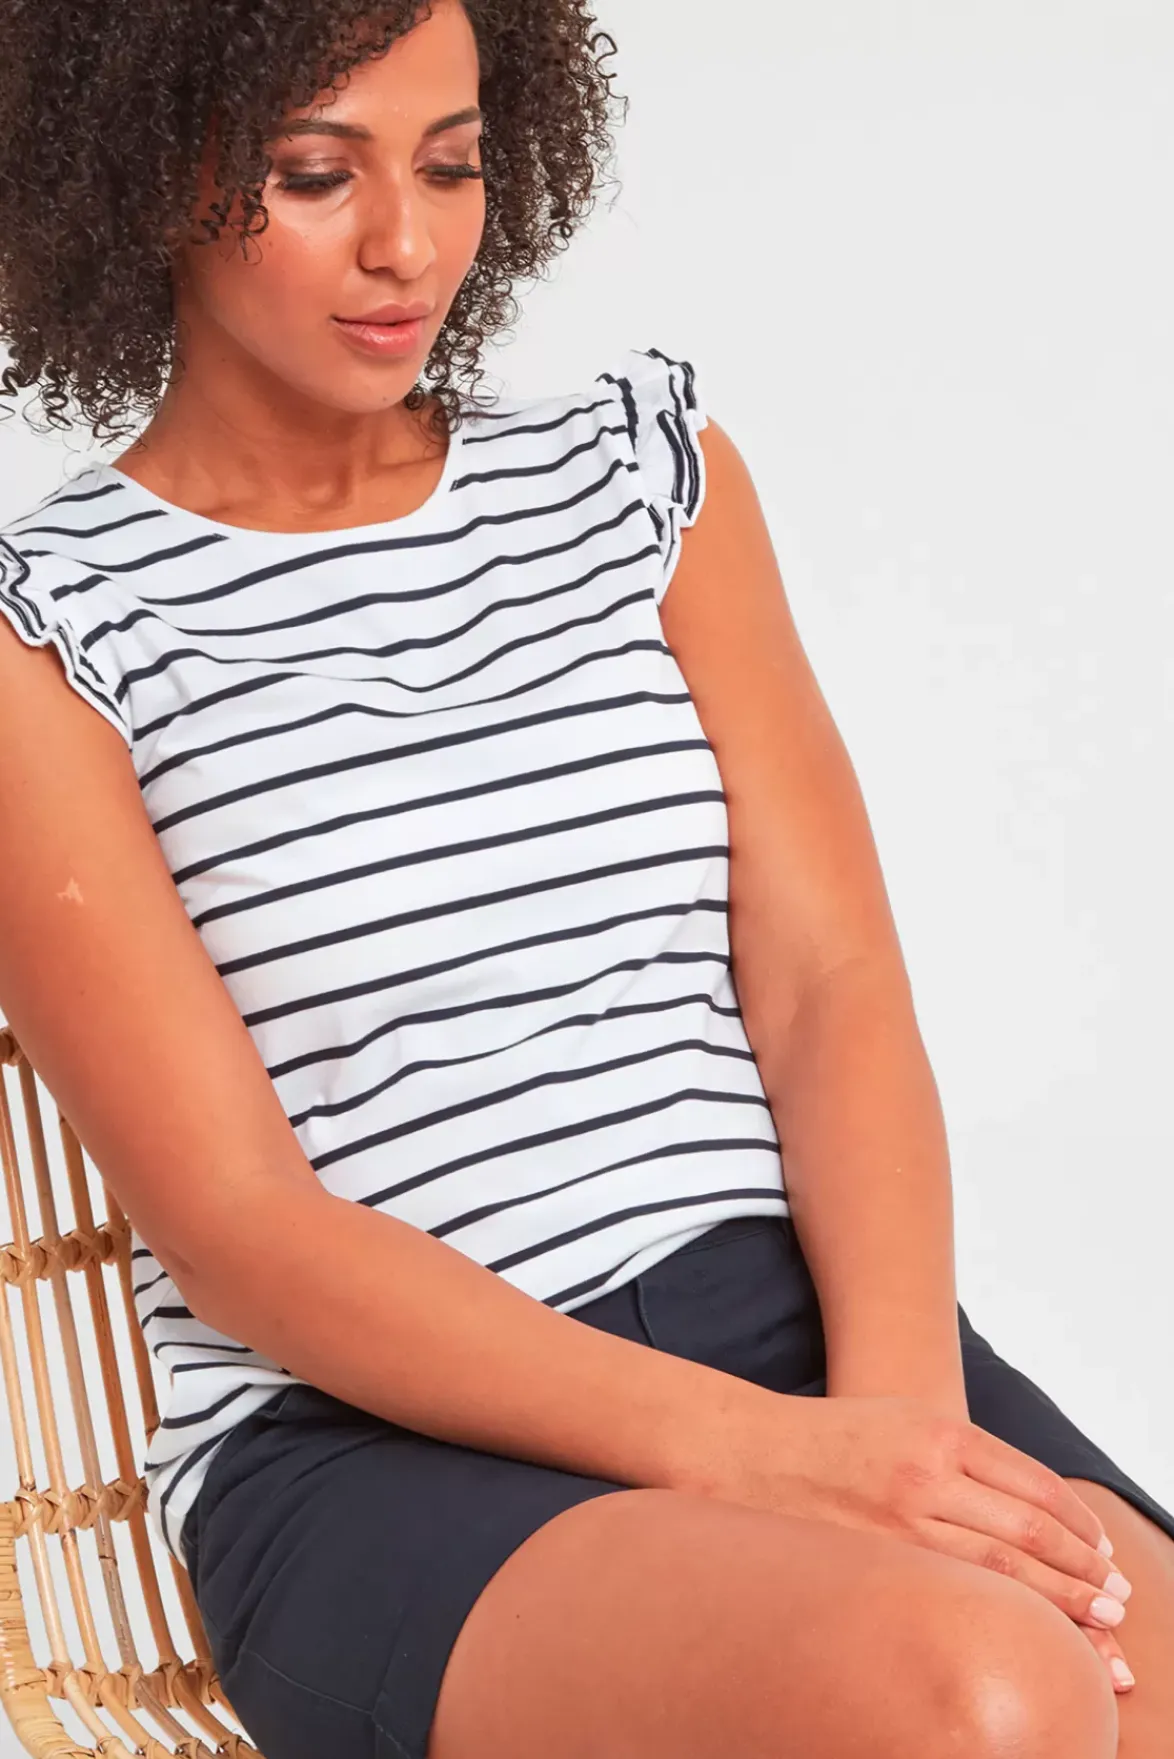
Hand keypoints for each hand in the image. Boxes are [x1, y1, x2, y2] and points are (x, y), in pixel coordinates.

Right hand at [700, 1391, 1130, 1642]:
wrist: (745, 1450)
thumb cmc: (832, 1439)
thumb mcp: (906, 1421)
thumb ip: (964, 1456)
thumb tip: (1035, 1510)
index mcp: (939, 1432)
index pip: (1035, 1486)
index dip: (1078, 1527)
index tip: (1103, 1556)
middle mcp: (924, 1474)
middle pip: (1028, 1533)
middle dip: (1083, 1575)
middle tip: (1119, 1605)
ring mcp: (898, 1521)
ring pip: (1000, 1574)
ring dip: (1058, 1607)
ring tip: (1098, 1634)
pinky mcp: (872, 1559)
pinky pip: (951, 1596)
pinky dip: (997, 1618)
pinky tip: (1021, 1636)